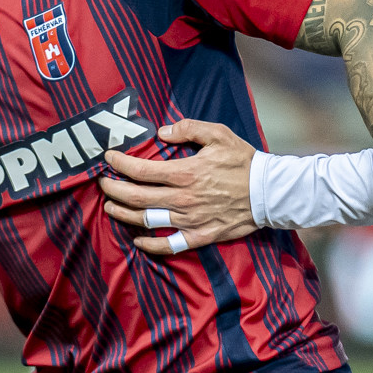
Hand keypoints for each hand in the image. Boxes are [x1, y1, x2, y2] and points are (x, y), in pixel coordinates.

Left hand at [99, 118, 258, 253]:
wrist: (269, 193)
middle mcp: (182, 198)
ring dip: (123, 214)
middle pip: (135, 197)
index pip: (140, 170)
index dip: (119, 164)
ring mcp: (190, 220)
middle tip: (102, 184)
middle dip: (112, 190)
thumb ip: (188, 128)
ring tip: (110, 207)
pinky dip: (150, 244)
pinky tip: (138, 239)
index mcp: (185, 172)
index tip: (109, 159)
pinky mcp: (200, 236)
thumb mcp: (218, 134)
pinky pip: (169, 245)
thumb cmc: (244, 162)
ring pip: (146, 220)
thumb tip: (162, 132)